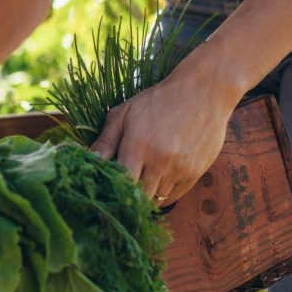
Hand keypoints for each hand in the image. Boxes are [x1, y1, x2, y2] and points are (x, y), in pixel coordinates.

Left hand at [89, 75, 232, 205]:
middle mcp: (161, 161)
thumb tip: (88, 162)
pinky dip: (163, 194)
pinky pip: (174, 197)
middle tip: (123, 188)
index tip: (108, 189)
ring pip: (157, 200)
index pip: (122, 184)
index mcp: (139, 145)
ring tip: (143, 178)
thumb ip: (105, 141)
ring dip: (147, 194)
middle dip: (129, 196)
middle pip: (139, 197)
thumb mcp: (125, 113)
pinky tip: (159, 178)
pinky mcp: (196, 173)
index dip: (114, 190)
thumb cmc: (158, 101)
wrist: (202, 91)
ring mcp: (180, 169)